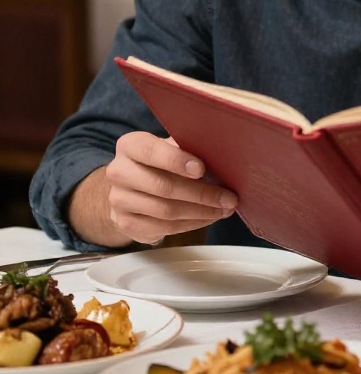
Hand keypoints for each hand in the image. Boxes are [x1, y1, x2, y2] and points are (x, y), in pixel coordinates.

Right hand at [102, 132, 236, 244]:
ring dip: (201, 212)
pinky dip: (190, 224)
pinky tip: (208, 218)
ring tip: (224, 210)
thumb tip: (223, 154)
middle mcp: (118, 172)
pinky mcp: (125, 223)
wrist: (132, 187)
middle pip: (163, 186)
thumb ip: (190, 148)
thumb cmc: (162, 162)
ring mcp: (119, 200)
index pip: (151, 151)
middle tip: (229, 198)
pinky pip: (162, 228)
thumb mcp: (173, 147)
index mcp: (131, 145)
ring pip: (165, 211)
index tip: (201, 169)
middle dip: (202, 194)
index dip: (177, 161)